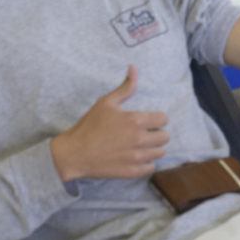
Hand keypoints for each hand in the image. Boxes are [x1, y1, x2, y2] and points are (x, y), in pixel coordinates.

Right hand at [50, 65, 168, 181]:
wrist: (74, 153)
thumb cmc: (89, 126)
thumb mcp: (106, 102)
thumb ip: (125, 87)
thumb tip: (134, 68)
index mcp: (136, 121)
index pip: (164, 119)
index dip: (157, 118)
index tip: (148, 120)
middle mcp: (139, 140)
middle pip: (165, 137)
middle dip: (157, 133)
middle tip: (144, 133)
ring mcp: (136, 157)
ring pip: (160, 153)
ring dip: (153, 148)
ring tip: (140, 145)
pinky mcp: (131, 172)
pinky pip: (151, 168)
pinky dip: (146, 163)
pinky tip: (136, 157)